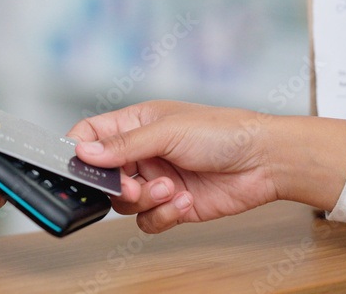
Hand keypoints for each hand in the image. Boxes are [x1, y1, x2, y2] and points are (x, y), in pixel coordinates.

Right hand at [67, 101, 345, 233]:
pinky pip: (147, 221)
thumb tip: (83, 152)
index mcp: (135, 124)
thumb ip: (123, 145)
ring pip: (124, 203)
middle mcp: (142, 152)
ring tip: (171, 188)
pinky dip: (162, 215)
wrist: (265, 161)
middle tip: (133, 186)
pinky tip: (184, 201)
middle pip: (104, 176)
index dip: (79, 150)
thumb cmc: (224, 131)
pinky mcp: (172, 205)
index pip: (90, 135)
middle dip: (118, 185)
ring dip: (146, 199)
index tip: (80, 166)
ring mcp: (156, 179)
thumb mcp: (168, 131)